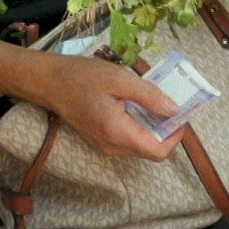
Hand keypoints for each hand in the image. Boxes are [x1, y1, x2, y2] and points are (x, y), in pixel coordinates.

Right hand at [26, 51, 185, 161]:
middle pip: (151, 150)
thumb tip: (174, 110)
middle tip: (169, 102)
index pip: (159, 151)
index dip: (176, 136)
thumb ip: (149, 96)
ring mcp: (105, 146)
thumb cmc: (82, 77)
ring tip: (152, 100)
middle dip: (166, 129)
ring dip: (153, 127)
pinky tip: (135, 104)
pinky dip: (139, 126)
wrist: (49, 82)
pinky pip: (128, 139)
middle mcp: (112, 147)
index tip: (180, 113)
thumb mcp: (119, 79)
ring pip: (140, 145)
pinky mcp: (100, 140)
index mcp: (118, 133)